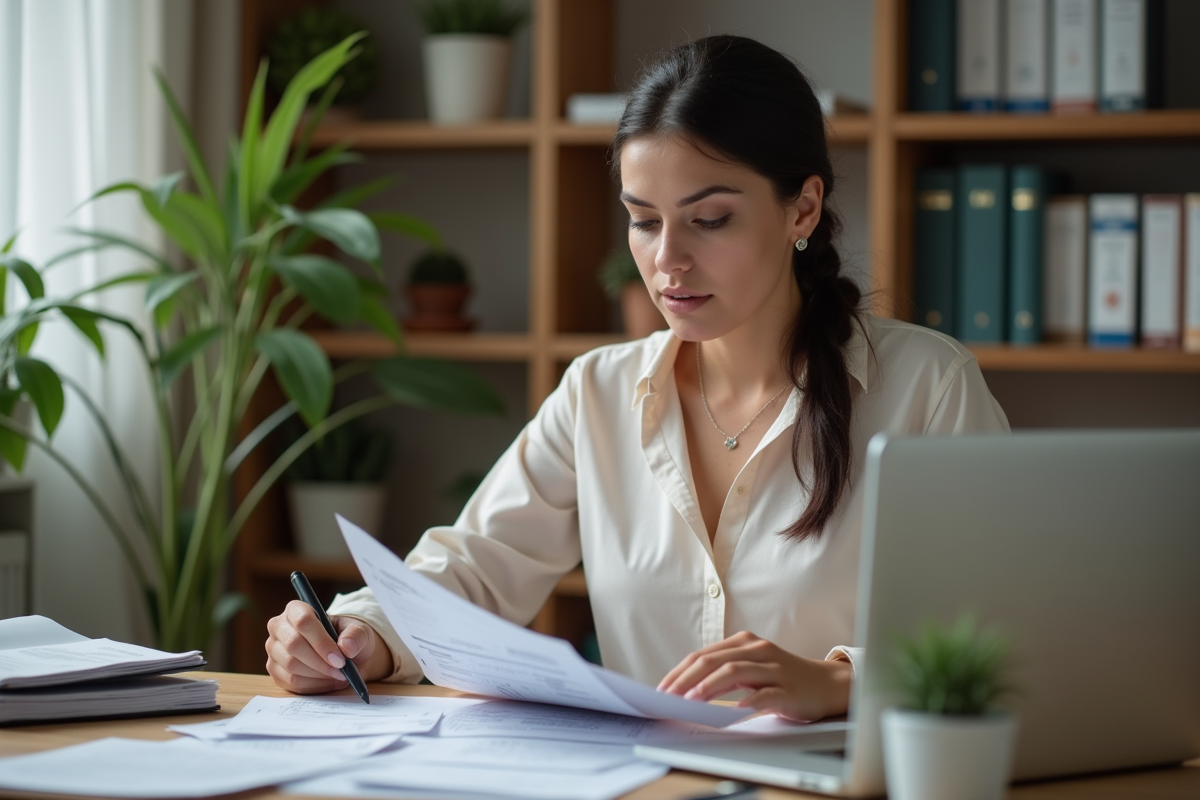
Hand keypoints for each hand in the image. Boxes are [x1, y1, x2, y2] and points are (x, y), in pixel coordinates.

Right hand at [265, 600, 393, 693]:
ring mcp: (274, 650)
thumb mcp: (359, 631)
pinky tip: (327, 681)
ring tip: (338, 675)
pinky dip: (313, 686)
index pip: (303, 621)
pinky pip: (290, 682)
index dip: (321, 642)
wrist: (343, 654)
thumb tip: (346, 647)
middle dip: (321, 662)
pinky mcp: (275, 670)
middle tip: (341, 671)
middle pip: (294, 645)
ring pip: (291, 666)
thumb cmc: (348, 637)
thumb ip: (356, 635)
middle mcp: (279, 627)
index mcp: (296, 609)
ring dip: (318, 675)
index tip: (340, 659)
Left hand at [657, 631, 851, 721]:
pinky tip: (731, 711)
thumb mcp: (751, 668)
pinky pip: (763, 694)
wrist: (825, 684)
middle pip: (714, 661)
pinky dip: (745, 702)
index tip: (663, 688)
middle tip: (669, 696)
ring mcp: (773, 669)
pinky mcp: (787, 689)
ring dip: (708, 687)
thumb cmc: (783, 678)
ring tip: (690, 700)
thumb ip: (724, 673)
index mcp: (744, 642)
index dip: (680, 671)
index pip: (703, 654)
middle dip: (686, 678)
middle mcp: (757, 650)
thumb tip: (687, 688)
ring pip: (735, 672)